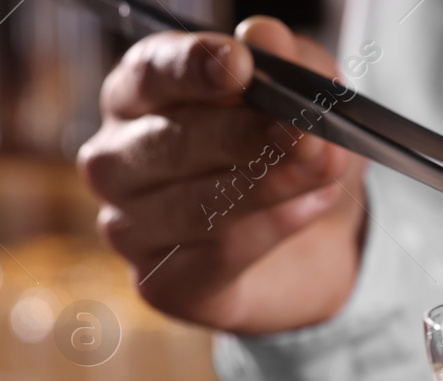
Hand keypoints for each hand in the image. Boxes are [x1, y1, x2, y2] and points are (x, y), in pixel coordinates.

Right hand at [78, 17, 366, 334]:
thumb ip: (289, 63)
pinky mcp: (161, 283)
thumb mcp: (308, 97)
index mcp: (137, 98)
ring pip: (199, 203)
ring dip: (273, 185)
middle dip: (250, 135)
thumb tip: (264, 35)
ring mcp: (129, 226)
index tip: (241, 65)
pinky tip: (311, 209)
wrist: (315, 247)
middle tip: (309, 132)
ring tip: (326, 172)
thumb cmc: (291, 157)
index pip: (150, 73)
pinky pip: (220, 253)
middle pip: (174, 140)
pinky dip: (275, 228)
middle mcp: (116, 160)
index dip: (193, 67)